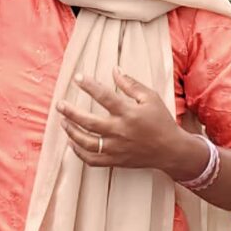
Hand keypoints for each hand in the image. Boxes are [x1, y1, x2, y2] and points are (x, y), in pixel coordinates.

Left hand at [56, 73, 201, 175]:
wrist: (171, 150)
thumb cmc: (161, 122)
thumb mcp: (151, 98)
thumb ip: (131, 84)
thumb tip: (114, 70)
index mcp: (128, 113)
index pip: (104, 96)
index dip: (88, 85)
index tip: (77, 78)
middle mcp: (119, 131)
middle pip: (88, 122)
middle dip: (70, 112)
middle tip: (59, 104)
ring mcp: (116, 148)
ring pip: (86, 142)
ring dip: (71, 132)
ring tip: (63, 122)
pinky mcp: (115, 160)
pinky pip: (92, 160)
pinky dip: (79, 153)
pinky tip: (73, 143)